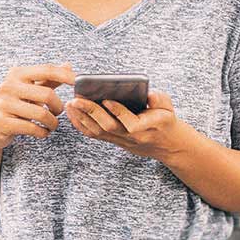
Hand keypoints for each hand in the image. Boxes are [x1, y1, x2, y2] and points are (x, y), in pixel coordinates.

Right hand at [0, 63, 73, 150]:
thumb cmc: (15, 106)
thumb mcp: (30, 89)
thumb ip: (49, 79)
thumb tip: (68, 66)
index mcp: (16, 74)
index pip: (46, 70)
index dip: (65, 76)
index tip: (79, 82)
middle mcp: (8, 86)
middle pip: (47, 94)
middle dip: (58, 107)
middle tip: (57, 113)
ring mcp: (3, 104)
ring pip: (41, 113)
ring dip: (52, 122)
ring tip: (51, 125)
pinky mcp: (1, 122)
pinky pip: (32, 128)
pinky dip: (43, 132)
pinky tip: (43, 132)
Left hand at [66, 90, 190, 160]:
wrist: (167, 145)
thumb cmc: (166, 122)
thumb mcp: (169, 109)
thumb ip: (160, 100)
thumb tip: (150, 94)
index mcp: (146, 128)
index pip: (130, 123)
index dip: (118, 112)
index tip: (106, 100)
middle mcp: (131, 137)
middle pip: (108, 127)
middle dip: (91, 113)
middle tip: (76, 100)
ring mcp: (121, 141)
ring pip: (98, 132)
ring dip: (82, 118)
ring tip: (70, 104)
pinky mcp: (114, 141)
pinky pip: (94, 135)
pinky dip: (81, 124)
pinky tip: (73, 113)